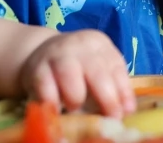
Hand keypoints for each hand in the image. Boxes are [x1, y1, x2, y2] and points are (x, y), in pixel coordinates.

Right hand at [19, 30, 135, 117]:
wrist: (40, 52)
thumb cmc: (77, 66)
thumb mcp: (96, 67)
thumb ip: (111, 85)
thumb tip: (126, 111)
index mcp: (98, 43)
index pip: (116, 67)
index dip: (123, 92)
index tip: (126, 112)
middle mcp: (78, 45)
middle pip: (97, 74)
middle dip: (107, 100)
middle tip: (110, 119)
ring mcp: (56, 55)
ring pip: (71, 80)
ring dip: (76, 99)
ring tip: (75, 107)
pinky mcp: (36, 70)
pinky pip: (47, 92)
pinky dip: (54, 104)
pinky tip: (57, 108)